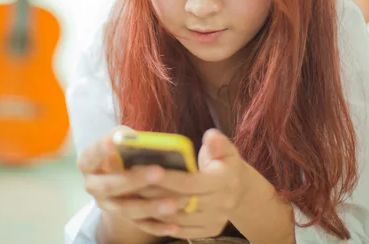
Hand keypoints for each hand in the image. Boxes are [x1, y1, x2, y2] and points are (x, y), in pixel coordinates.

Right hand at [77, 127, 185, 236]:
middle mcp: (94, 187)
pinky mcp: (124, 219)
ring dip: (150, 207)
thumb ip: (128, 139)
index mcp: (89, 164)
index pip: (91, 156)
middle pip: (109, 186)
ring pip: (127, 209)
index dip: (101, 149)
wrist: (123, 176)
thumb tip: (139, 139)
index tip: (115, 141)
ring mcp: (108, 205)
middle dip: (134, 180)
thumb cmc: (124, 151)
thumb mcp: (122, 141)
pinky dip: (158, 227)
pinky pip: (141, 225)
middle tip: (159, 172)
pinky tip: (175, 226)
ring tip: (173, 203)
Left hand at [132, 129, 249, 239]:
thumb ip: (217, 142)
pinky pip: (182, 230)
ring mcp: (217, 219)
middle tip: (131, 184)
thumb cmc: (222, 161)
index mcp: (227, 179)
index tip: (146, 170)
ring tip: (134, 196)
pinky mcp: (210, 230)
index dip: (168, 178)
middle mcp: (224, 203)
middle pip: (182, 202)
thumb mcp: (224, 147)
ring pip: (179, 218)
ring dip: (154, 209)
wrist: (238, 188)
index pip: (192, 183)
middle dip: (155, 193)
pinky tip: (146, 212)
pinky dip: (163, 223)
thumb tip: (210, 137)